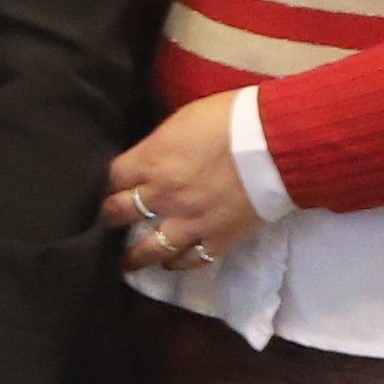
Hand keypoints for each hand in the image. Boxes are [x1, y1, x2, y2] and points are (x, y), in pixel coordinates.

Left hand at [106, 93, 259, 274]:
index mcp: (150, 162)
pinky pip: (191, 260)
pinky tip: (170, 264)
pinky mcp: (218, 239)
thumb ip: (158, 146)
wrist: (278, 143)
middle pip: (117, 214)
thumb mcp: (180, 121)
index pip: (110, 179)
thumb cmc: (229, 119)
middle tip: (106, 222)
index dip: (105, 183)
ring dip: (133, 256)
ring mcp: (189, 223)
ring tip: (124, 263)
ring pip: (148, 249)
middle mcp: (162, 197)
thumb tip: (148, 158)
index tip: (105, 188)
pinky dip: (178, 263)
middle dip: (108, 217)